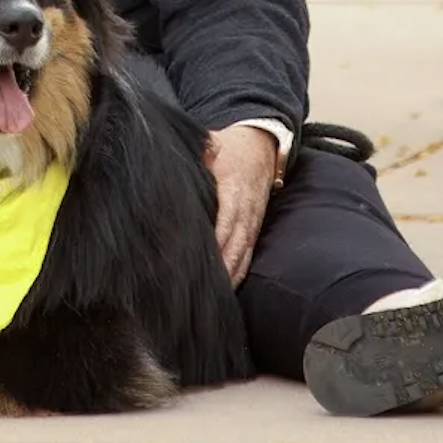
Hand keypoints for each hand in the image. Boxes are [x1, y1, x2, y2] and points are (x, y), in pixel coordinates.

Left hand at [206, 124, 278, 286]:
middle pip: (233, 245)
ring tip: (213, 298)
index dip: (215, 243)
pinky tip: (228, 289)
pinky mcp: (254, 229)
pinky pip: (248, 255)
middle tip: (200, 290)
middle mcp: (245, 211)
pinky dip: (239, 272)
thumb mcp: (213, 144)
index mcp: (233, 190)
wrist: (262, 147)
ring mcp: (252, 222)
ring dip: (229, 276)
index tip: (199, 260)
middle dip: (220, 269)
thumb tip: (180, 163)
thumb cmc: (232, 149)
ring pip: (242, 255)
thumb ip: (199, 155)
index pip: (224, 221)